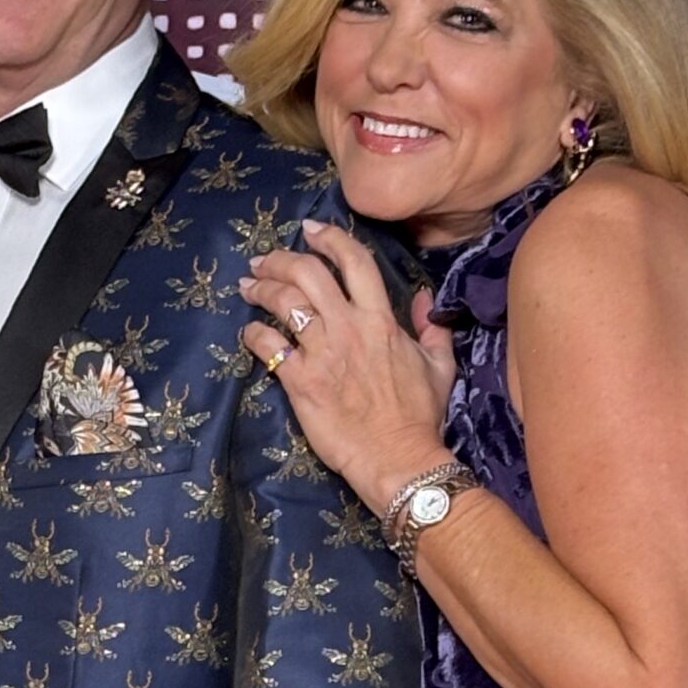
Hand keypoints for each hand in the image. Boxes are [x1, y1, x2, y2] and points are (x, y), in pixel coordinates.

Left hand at [238, 219, 457, 515]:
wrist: (397, 457)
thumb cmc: (419, 416)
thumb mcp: (440, 367)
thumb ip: (432, 329)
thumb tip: (424, 300)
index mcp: (381, 319)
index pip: (354, 261)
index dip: (330, 238)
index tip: (310, 229)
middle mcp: (348, 327)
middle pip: (307, 273)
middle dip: (281, 259)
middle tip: (265, 260)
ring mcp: (321, 352)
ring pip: (283, 302)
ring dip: (261, 288)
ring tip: (248, 286)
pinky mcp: (299, 380)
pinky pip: (268, 346)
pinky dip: (253, 334)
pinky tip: (247, 332)